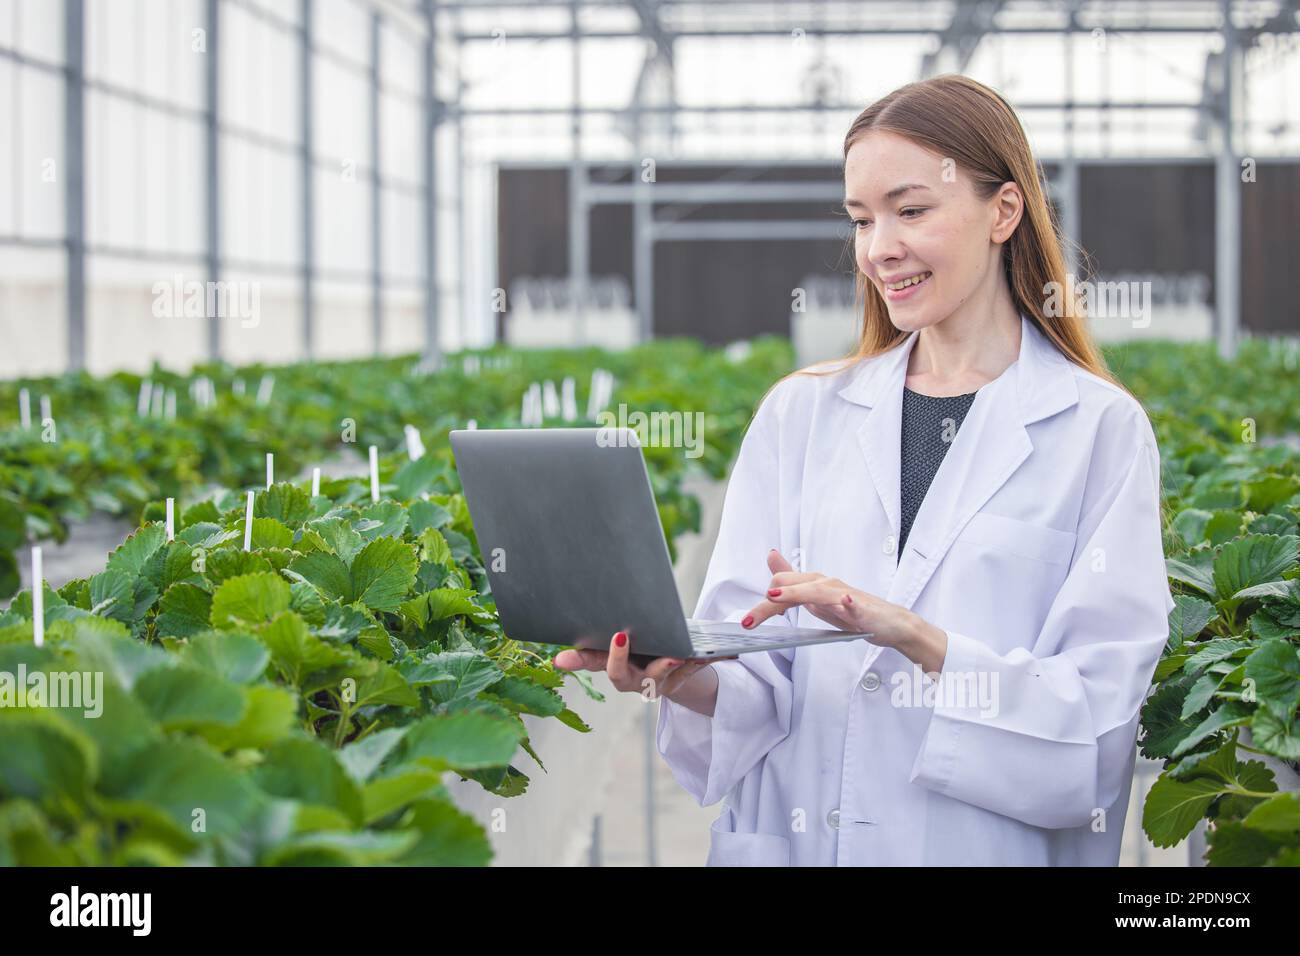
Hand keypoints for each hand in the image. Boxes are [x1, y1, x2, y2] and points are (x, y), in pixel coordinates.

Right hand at [552, 631, 737, 700]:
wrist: (675, 670)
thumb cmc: (642, 648)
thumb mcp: (621, 646)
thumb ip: (597, 649)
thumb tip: (561, 658)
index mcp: (614, 665)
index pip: (590, 662)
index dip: (577, 661)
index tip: (563, 658)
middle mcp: (632, 679)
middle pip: (619, 675)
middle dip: (617, 657)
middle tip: (620, 635)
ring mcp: (656, 682)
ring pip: (657, 676)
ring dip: (665, 666)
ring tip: (674, 655)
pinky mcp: (682, 679)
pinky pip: (693, 669)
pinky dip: (706, 660)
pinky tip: (724, 652)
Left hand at [742, 549, 925, 652]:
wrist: (892, 623)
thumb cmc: (852, 611)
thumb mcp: (817, 597)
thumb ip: (793, 580)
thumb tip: (771, 556)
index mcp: (813, 584)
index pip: (781, 585)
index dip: (764, 604)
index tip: (751, 622)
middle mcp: (826, 584)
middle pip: (792, 586)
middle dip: (769, 602)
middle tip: (748, 622)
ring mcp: (845, 596)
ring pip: (817, 591)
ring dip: (795, 592)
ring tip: (775, 596)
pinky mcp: (864, 610)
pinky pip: (854, 605)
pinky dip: (849, 604)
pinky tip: (845, 603)